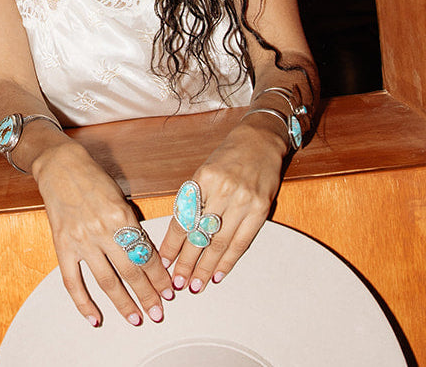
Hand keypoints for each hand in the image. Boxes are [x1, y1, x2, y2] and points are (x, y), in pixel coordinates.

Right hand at [34, 138, 175, 326]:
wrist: (60, 165)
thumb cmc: (92, 177)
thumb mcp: (119, 197)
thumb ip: (131, 225)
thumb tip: (146, 255)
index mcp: (121, 216)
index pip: (146, 254)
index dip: (159, 276)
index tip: (169, 290)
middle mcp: (102, 230)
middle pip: (131, 272)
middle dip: (148, 296)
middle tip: (158, 312)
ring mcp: (81, 240)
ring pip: (107, 282)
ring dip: (123, 304)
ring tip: (136, 318)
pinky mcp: (62, 246)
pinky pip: (73, 282)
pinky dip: (84, 303)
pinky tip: (95, 317)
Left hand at [158, 119, 288, 292]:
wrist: (260, 141)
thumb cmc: (228, 156)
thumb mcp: (203, 172)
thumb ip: (192, 200)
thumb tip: (179, 234)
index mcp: (203, 179)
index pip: (183, 218)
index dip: (172, 244)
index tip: (164, 262)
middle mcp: (223, 190)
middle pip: (201, 235)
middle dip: (187, 263)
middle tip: (177, 283)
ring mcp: (244, 200)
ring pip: (221, 243)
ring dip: (207, 268)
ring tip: (195, 285)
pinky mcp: (261, 209)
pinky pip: (242, 242)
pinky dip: (229, 261)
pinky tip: (218, 274)